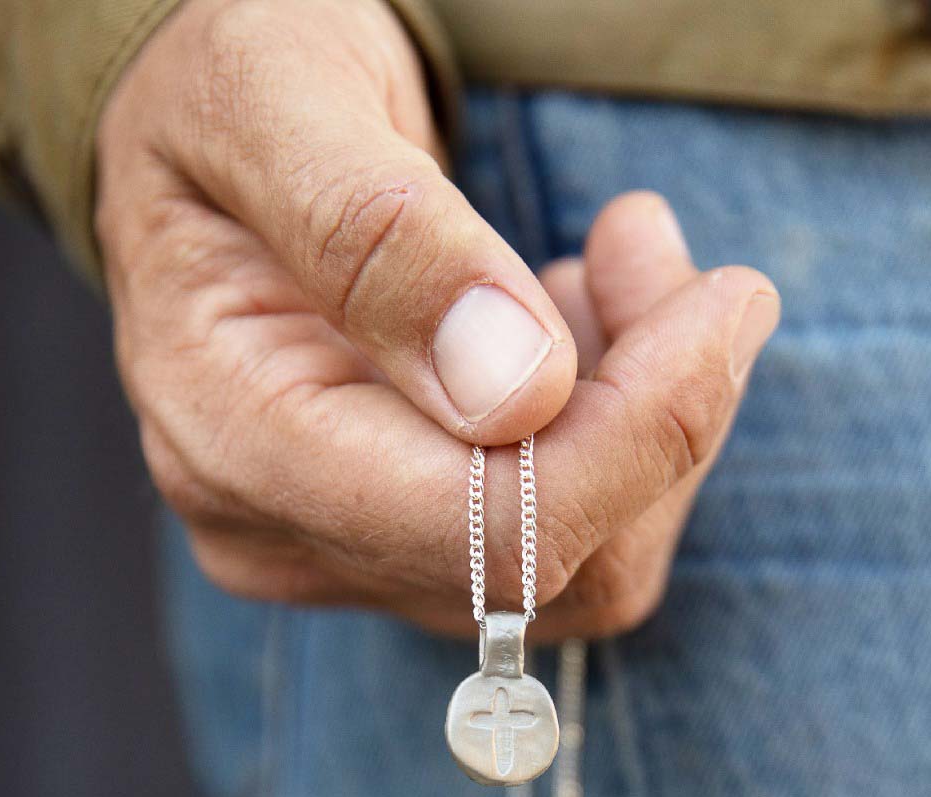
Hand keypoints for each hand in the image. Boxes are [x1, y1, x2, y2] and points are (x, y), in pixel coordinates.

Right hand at [96, 0, 779, 638]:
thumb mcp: (279, 96)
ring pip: (584, 572)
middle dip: (655, 415)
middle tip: (654, 250)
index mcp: (235, 438)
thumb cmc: (229, 90)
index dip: (636, 439)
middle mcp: (281, 531)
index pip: (480, 530)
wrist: (208, 142)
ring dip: (646, 424)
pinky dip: (619, 440)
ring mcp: (344, 552)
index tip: (722, 302)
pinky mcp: (405, 544)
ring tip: (616, 266)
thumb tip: (515, 392)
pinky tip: (580, 327)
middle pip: (550, 566)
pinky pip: (572, 544)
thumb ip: (381, 239)